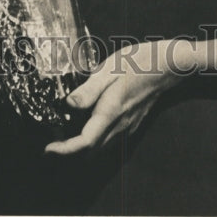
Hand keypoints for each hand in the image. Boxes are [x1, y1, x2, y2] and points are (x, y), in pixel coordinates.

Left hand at [45, 40, 184, 155]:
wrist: (169, 67)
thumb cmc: (139, 62)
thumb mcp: (110, 69)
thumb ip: (89, 89)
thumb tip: (69, 104)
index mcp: (111, 112)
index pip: (85, 142)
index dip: (65, 151)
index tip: (48, 149)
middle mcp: (119, 125)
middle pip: (90, 153)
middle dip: (68, 154)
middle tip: (50, 142)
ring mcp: (127, 127)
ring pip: (100, 150)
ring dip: (80, 149)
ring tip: (62, 136)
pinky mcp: (131, 124)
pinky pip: (108, 142)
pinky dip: (92, 142)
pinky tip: (84, 126)